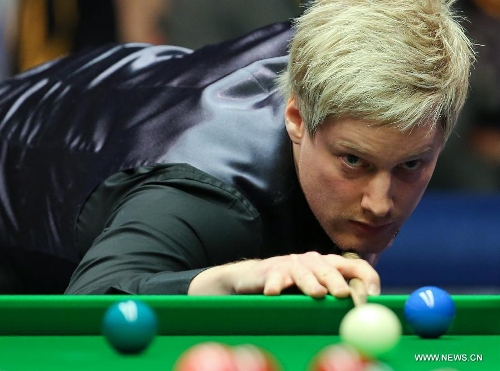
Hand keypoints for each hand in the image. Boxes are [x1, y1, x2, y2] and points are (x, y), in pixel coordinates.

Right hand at [188, 252, 379, 297]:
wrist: (255, 278)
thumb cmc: (292, 286)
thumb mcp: (319, 289)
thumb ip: (339, 297)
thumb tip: (368, 315)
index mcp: (330, 264)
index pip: (355, 266)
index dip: (368, 278)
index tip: (373, 297)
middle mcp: (313, 261)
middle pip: (330, 269)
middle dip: (338, 282)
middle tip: (344, 295)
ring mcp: (291, 264)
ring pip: (304, 273)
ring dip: (311, 283)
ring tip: (317, 294)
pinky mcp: (271, 271)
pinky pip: (275, 279)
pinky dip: (275, 286)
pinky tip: (274, 293)